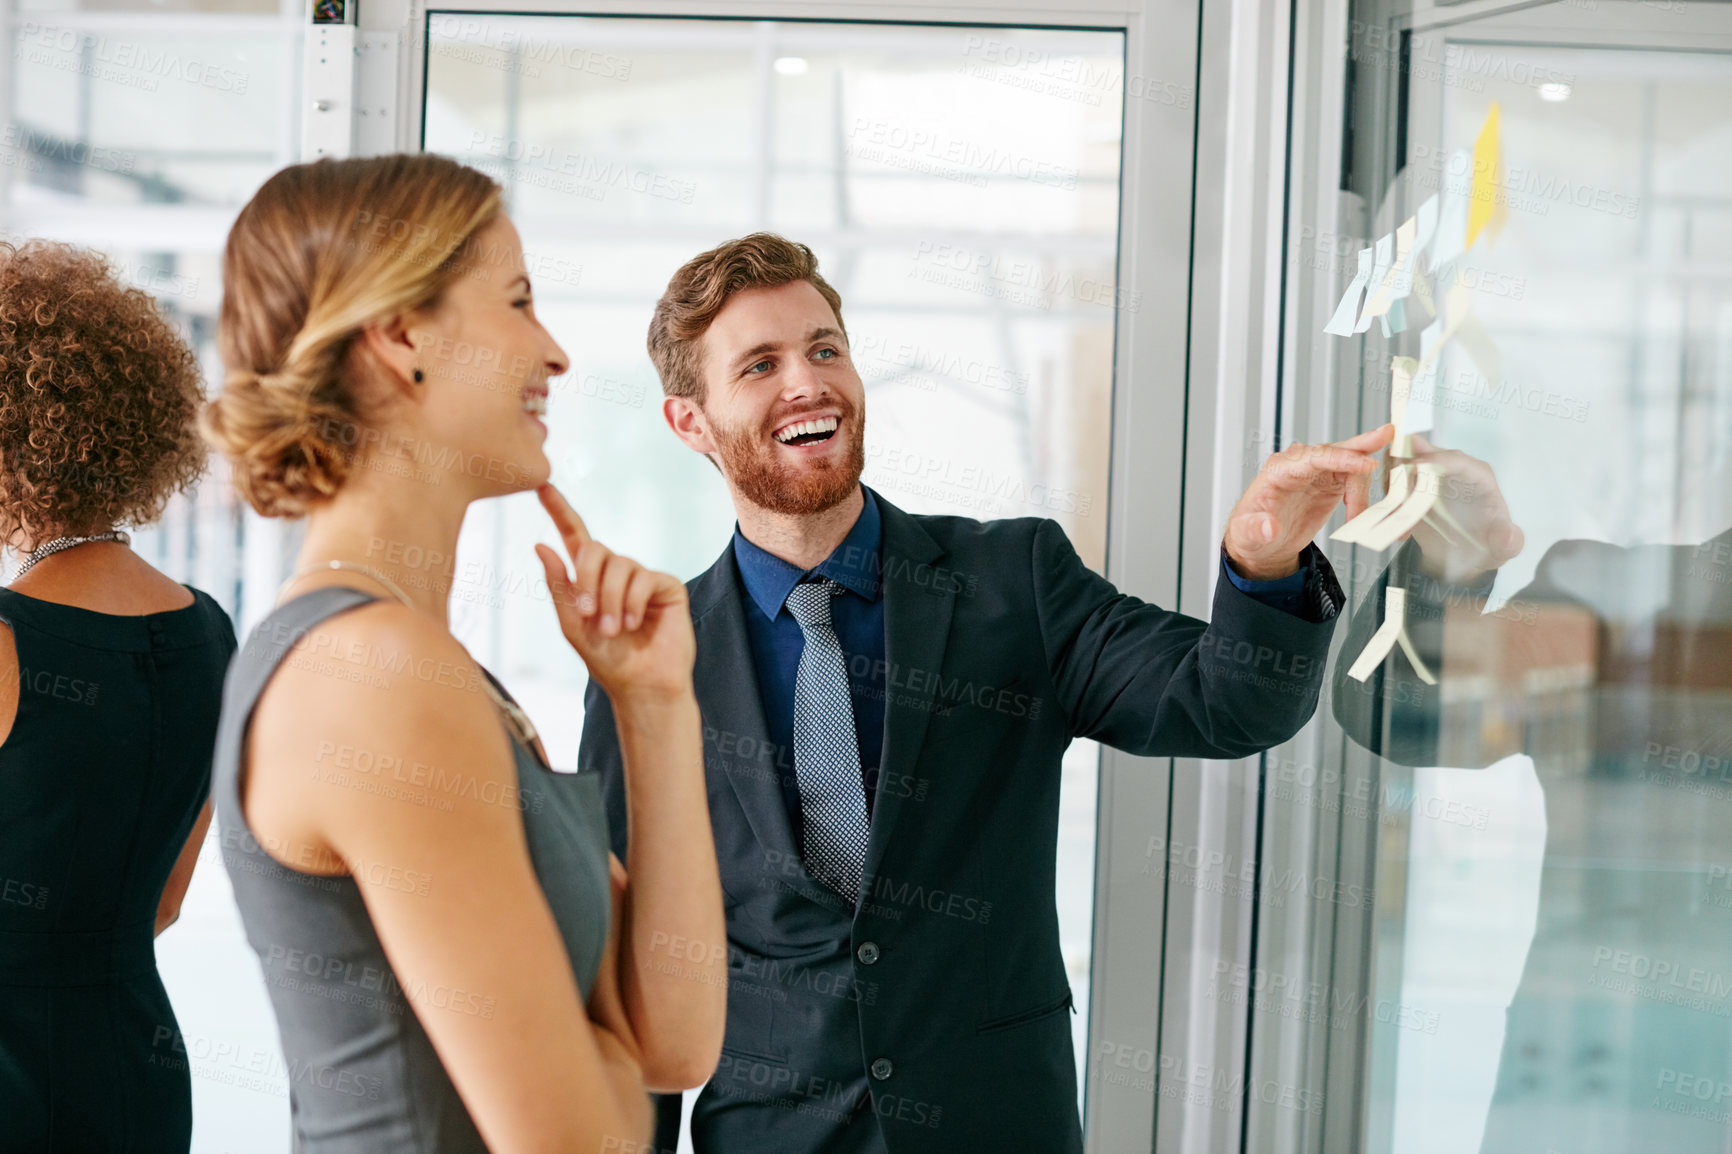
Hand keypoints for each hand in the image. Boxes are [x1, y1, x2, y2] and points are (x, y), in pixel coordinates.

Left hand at [533, 484, 694, 702]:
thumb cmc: (607, 660)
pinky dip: (631, 602)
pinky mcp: (666, 585)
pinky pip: (643, 578)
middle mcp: (617, 571)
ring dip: (610, 600)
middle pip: (594, 549)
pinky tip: (633, 624)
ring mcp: (642, 577)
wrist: (642, 685)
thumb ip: (558, 584)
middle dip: (586, 581)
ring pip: (619, 565)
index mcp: (590, 578)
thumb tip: (541, 544)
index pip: (574, 536)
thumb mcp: (572, 623)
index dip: (559, 510)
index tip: (541, 485)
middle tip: (587, 616)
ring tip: (614, 630)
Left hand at [1223, 424, 1394, 578]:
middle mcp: (1299, 465)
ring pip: (1350, 465)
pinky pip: (1354, 479)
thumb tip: (1269, 527)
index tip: (1365, 465)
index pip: (1313, 457)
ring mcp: (1316, 472)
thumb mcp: (1246, 533)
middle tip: (1387, 434)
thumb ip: (1255, 529)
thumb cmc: (1251, 531)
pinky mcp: (1330, 482)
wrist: (1262, 543)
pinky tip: (1359, 513)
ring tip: (1357, 517)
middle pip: (1335, 449)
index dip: (1340, 458)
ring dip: (1361, 490)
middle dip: (1361, 444)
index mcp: (1278, 470)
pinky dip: (1362, 496)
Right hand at [1398, 433, 1523, 582]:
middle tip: (1391, 490)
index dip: (1435, 460)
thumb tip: (1506, 534)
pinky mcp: (1410, 488)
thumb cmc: (1489, 544)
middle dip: (1402, 465)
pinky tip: (1395, 523)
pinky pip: (1390, 482)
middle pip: (1422, 451)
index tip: (1415, 468)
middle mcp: (1450, 469)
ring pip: (1400, 463)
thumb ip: (1508, 541)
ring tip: (1395, 515)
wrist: (1467, 554)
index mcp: (1476, 475)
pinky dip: (1386, 499)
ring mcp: (1427, 476)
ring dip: (1391, 485)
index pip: (1456, 460)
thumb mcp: (1505, 546)